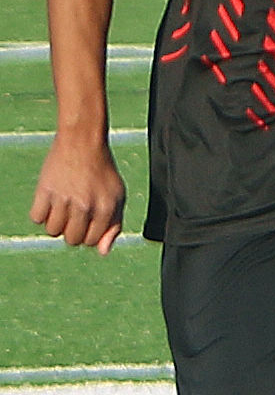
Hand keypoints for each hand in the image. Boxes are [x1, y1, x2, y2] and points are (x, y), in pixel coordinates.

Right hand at [30, 137, 125, 254]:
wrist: (82, 141)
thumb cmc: (101, 171)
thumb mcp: (117, 196)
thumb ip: (114, 226)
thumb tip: (102, 253)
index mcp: (105, 209)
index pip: (91, 242)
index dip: (88, 234)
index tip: (88, 219)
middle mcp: (85, 206)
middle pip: (71, 240)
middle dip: (72, 230)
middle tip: (74, 212)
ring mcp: (64, 198)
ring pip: (53, 231)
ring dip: (56, 222)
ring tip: (62, 206)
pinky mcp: (45, 190)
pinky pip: (36, 218)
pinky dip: (40, 213)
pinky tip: (50, 200)